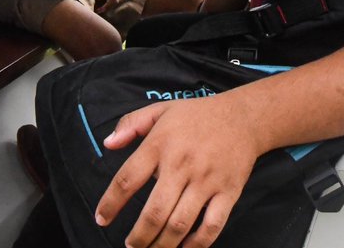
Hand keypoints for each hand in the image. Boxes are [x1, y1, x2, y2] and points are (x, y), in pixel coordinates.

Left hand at [96, 96, 261, 247]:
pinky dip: (197, 244)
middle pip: (154, 211)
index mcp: (160, 144)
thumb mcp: (160, 110)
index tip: (101, 219)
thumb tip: (107, 143)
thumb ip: (130, 124)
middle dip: (139, 236)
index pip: (128, 179)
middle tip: (131, 246)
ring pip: (180, 223)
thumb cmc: (197, 115)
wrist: (243, 116)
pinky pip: (212, 226)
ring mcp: (206, 180)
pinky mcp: (228, 192)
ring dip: (162, 244)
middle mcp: (181, 164)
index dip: (110, 203)